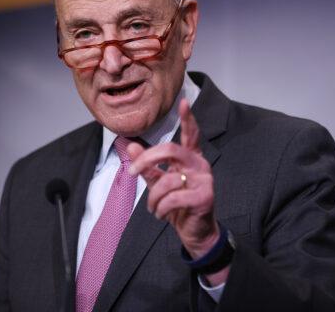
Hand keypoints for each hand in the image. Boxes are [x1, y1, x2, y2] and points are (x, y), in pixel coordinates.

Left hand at [127, 98, 219, 258]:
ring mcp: (204, 180)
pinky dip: (160, 209)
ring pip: (167, 180)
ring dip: (152, 198)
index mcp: (191, 158)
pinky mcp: (204, 197)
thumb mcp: (159, 184)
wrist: (195, 233)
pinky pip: (172, 198)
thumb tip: (130, 145)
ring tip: (153, 209)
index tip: (183, 101)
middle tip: (133, 171)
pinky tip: (161, 215)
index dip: (188, 118)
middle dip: (147, 159)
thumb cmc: (179, 206)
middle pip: (171, 149)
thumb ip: (147, 166)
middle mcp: (200, 164)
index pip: (191, 134)